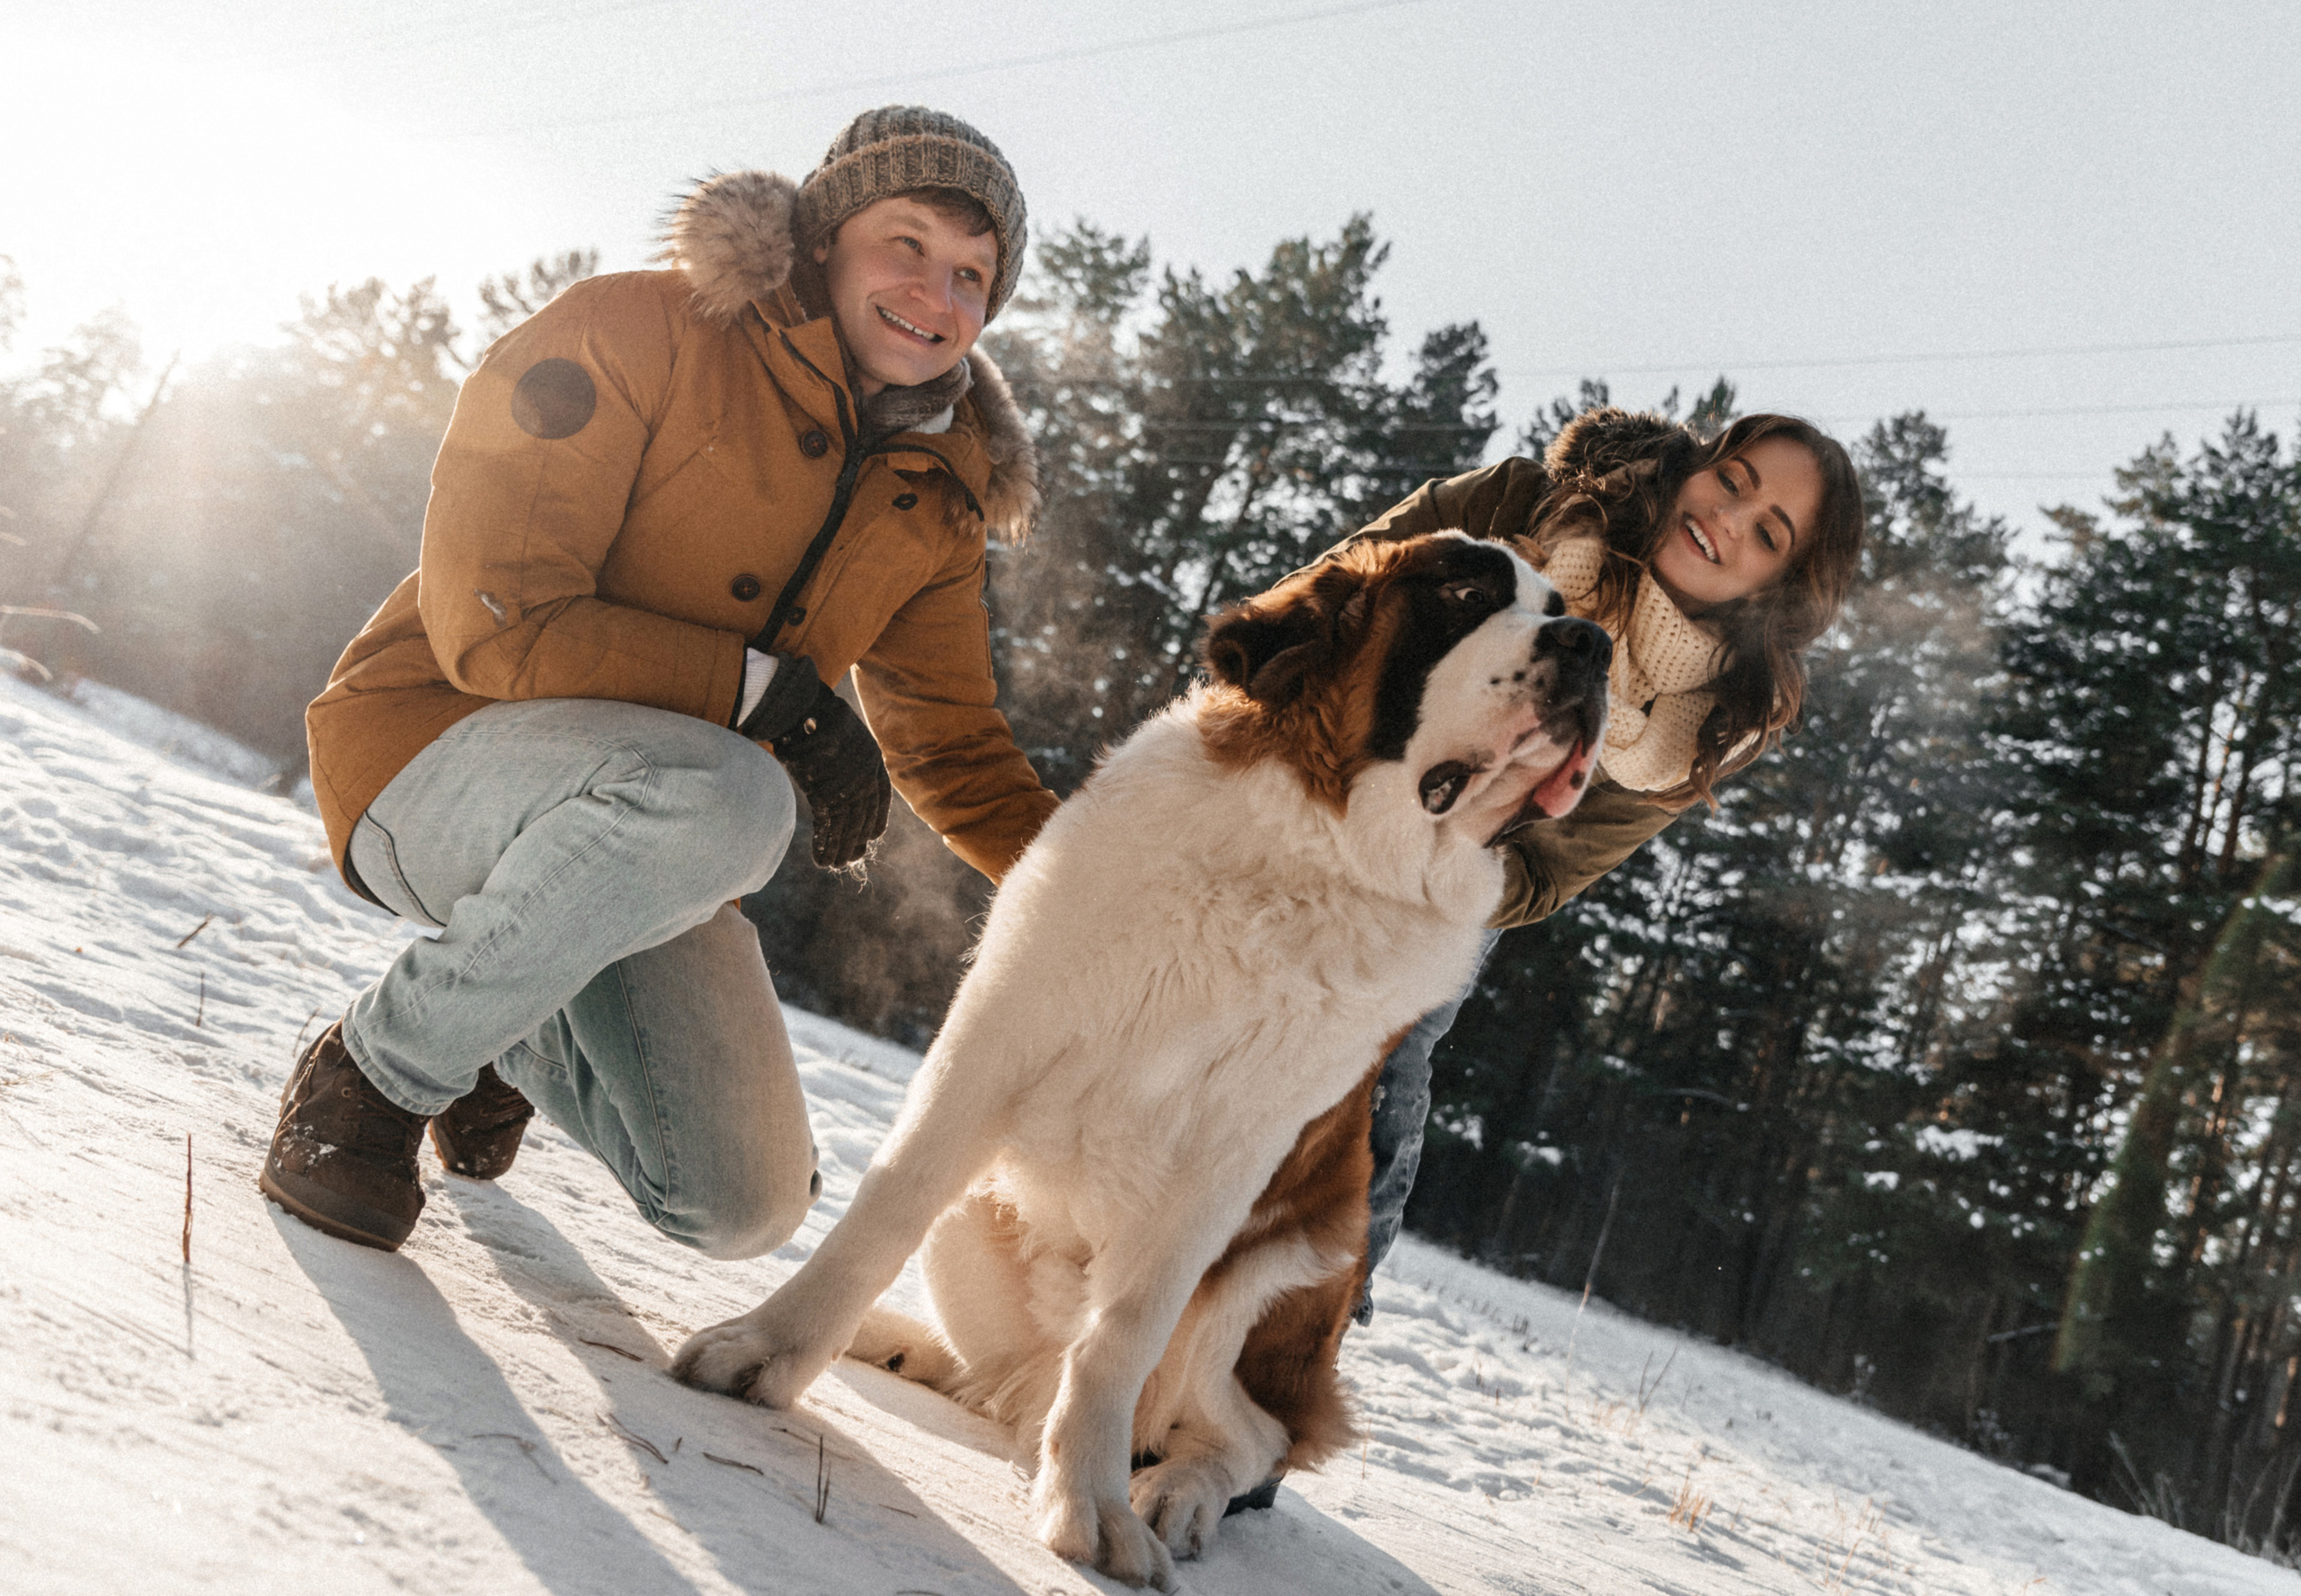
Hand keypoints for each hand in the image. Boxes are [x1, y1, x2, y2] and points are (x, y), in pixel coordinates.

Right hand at [737, 656, 891, 868]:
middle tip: (851, 860)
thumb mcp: (838, 732)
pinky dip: (824, 845)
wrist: (801, 703)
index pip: (881, 796)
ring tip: (834, 866)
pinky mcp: (825, 791)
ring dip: (840, 849)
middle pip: (864, 816)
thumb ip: (843, 755)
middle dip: (857, 841)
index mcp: (872, 757)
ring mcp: (847, 783)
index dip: (878, 819)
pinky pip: (828, 826)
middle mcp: (866, 773)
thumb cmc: (814, 715)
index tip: (874, 836)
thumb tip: (833, 765)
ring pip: (847, 825)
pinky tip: (822, 860)